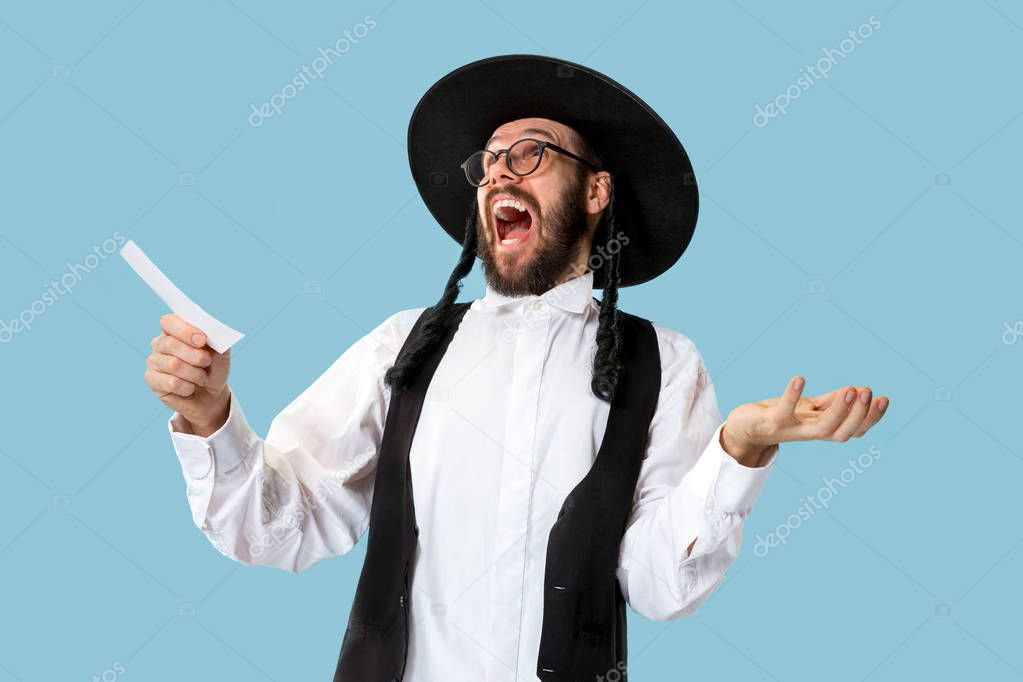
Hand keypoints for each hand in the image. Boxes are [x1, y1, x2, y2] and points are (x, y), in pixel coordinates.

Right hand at [144, 314, 230, 436]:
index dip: (185, 330)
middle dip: (195, 356)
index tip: (202, 340)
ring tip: (201, 377)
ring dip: (195, 374)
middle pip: (171, 344)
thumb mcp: (221, 352)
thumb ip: (217, 338)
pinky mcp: (151, 379)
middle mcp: (160, 343)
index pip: (169, 322)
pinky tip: (189, 388)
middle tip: (207, 362)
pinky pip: (171, 382)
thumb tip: (211, 329)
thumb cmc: (213, 369)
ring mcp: (153, 361)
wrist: (211, 395)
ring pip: (173, 364)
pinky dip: (187, 387)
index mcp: (175, 330)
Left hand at [722, 376, 889, 465]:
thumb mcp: (808, 409)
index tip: (884, 399)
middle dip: (860, 415)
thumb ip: (830, 403)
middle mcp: (810, 433)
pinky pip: (785, 411)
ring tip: (850, 389)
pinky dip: (792, 396)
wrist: (744, 430)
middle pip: (843, 433)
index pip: (854, 430)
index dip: (871, 418)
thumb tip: (855, 392)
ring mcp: (792, 430)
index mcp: (822, 429)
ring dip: (838, 410)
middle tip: (868, 392)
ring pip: (822, 429)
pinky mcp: (772, 422)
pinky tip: (800, 378)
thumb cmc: (779, 417)